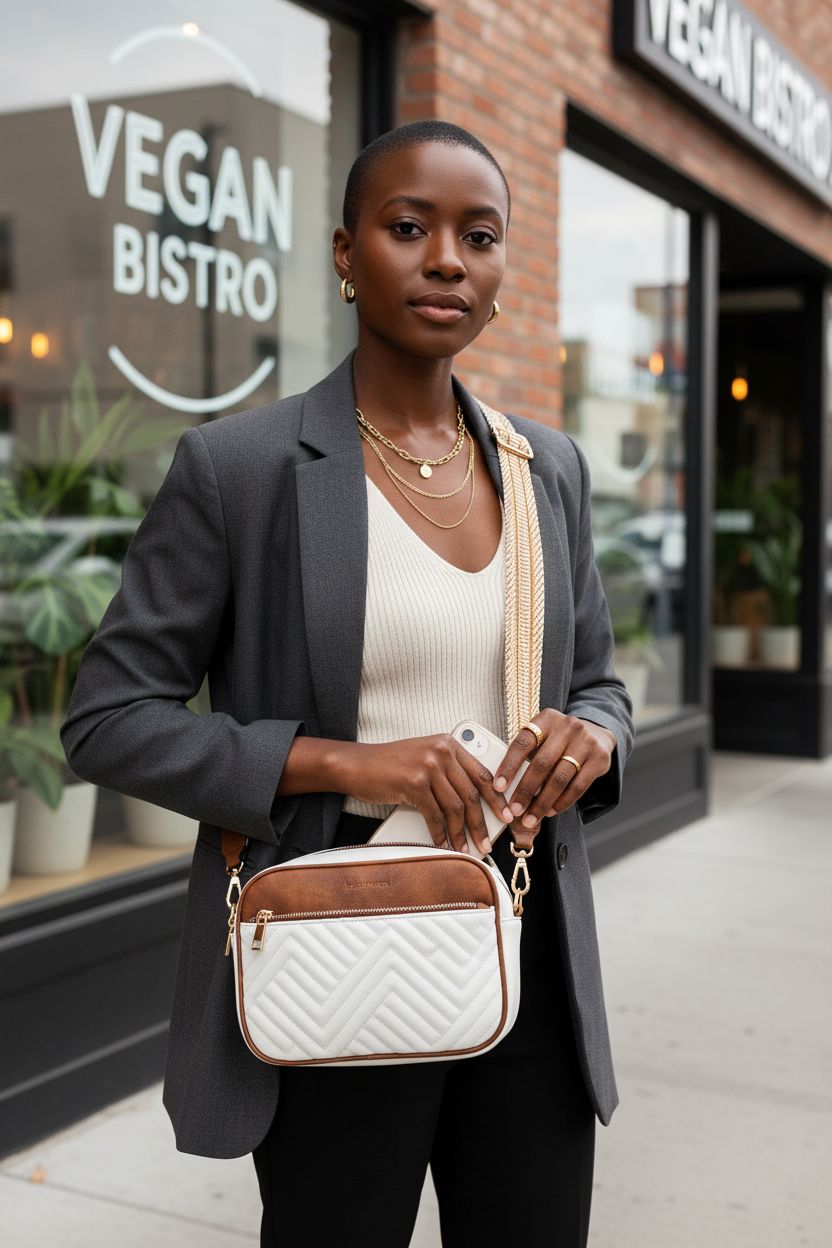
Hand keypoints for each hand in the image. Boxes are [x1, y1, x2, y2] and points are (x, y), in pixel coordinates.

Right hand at [341, 734, 511, 854]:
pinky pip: (435, 815)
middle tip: (487, 842)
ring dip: (462, 833)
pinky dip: (440, 834)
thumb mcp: (424, 759)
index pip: (482, 774)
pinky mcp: (414, 783)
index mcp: (449, 744)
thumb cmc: (390, 765)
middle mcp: (441, 751)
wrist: (357, 764)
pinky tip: (443, 844)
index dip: (497, 798)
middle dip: (482, 823)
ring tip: (467, 849)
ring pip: (456, 807)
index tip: (506, 816)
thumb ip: (448, 772)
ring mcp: (428, 766)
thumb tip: (473, 804)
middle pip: (472, 793)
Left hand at [491, 712, 615, 848]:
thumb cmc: (559, 740)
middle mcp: (567, 727)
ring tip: (531, 818)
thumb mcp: (544, 736)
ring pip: (559, 778)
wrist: (597, 734)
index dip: (509, 766)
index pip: (523, 743)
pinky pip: (578, 786)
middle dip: (525, 790)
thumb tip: (504, 787)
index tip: (498, 787)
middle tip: (514, 810)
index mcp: (546, 719)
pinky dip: (562, 802)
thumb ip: (527, 754)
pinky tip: (550, 811)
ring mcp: (586, 741)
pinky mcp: (600, 758)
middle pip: (541, 763)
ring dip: (542, 803)